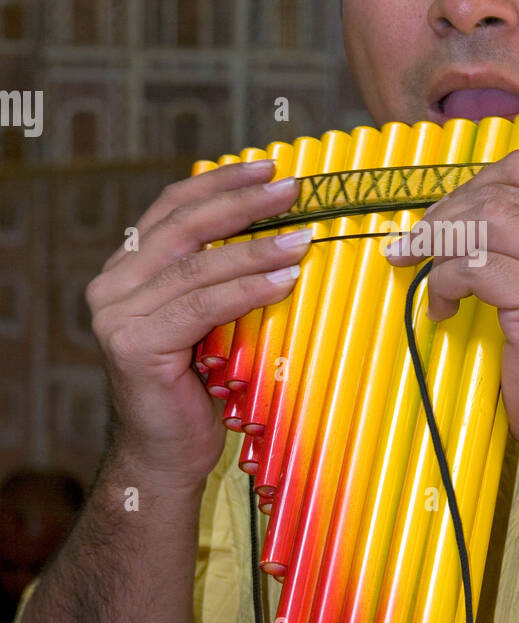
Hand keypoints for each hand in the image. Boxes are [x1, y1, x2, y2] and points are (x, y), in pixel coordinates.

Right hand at [86, 161, 311, 486]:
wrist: (165, 455)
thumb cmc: (198, 388)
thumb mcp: (211, 319)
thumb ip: (221, 277)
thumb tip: (283, 229)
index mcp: (127, 269)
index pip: (173, 209)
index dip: (221, 184)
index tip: (268, 167)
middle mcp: (112, 286)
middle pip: (184, 227)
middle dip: (243, 203)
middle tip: (292, 189)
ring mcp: (117, 316)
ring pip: (198, 267)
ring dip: (256, 248)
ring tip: (302, 237)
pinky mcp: (134, 346)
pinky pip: (202, 306)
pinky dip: (248, 290)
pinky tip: (283, 280)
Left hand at [385, 147, 518, 470]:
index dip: (470, 184)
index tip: (442, 217)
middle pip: (496, 194)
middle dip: (443, 216)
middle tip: (414, 247)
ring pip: (485, 222)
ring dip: (440, 245)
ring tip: (423, 272)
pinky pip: (476, 268)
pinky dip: (446, 283)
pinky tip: (443, 308)